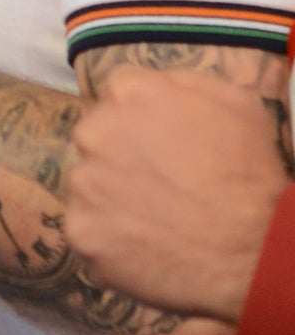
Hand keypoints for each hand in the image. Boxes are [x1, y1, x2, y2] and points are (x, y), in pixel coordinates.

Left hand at [65, 66, 290, 320]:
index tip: (164, 143)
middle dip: (122, 156)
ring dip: (115, 198)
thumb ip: (182, 83)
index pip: (118, 94)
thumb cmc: (249, 175)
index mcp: (128, 93)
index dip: (143, 119)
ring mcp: (82, 184)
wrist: (254, 252)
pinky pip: (90, 230)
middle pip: (97, 138)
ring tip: (159, 218)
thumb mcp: (236, 104)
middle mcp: (93, 132)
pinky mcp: (80, 231)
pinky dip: (112, 239)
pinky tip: (147, 246)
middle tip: (162, 184)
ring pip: (91, 186)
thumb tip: (155, 84)